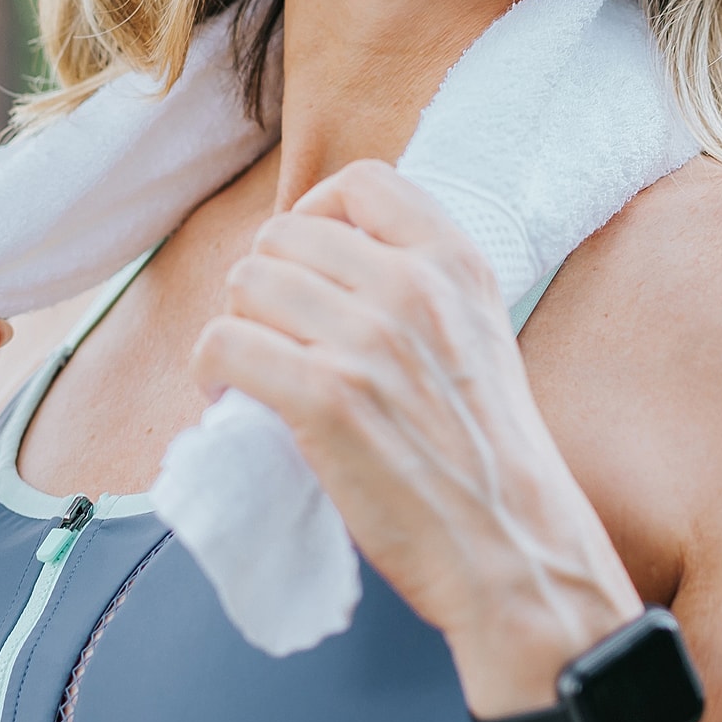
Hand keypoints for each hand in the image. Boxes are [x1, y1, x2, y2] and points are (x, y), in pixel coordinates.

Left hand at [190, 160, 642, 716]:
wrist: (511, 542)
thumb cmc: (488, 446)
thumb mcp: (481, 327)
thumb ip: (422, 279)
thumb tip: (331, 256)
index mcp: (455, 261)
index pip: (363, 180)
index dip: (317, 209)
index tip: (307, 257)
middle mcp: (413, 286)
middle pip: (285, 233)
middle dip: (266, 278)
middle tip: (273, 329)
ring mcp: (368, 340)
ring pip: (247, 282)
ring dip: (236, 322)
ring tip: (251, 364)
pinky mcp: (325, 399)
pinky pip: (224, 342)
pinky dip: (210, 366)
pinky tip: (228, 392)